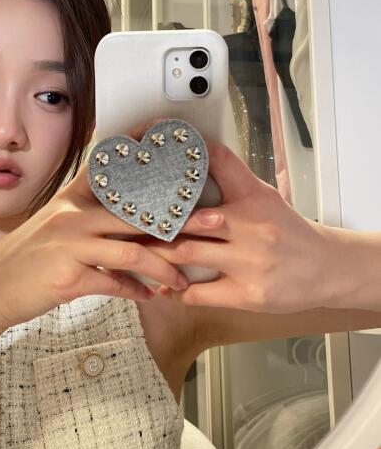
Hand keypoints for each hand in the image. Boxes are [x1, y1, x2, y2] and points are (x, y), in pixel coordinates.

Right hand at [0, 120, 188, 330]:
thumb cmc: (28, 258)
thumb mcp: (55, 226)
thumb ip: (88, 217)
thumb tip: (125, 219)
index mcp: (73, 201)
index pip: (112, 171)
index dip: (141, 153)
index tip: (170, 140)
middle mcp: (74, 217)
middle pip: (138, 213)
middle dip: (182, 219)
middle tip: (216, 221)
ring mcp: (70, 245)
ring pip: (131, 250)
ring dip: (163, 266)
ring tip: (183, 279)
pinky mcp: (68, 277)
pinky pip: (111, 282)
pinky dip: (133, 289)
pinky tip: (149, 296)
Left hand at [143, 141, 340, 313]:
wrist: (325, 267)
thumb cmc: (287, 230)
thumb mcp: (263, 195)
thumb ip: (231, 177)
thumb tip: (196, 154)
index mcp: (253, 197)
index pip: (219, 163)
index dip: (185, 158)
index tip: (153, 158)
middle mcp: (250, 227)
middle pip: (189, 218)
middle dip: (153, 219)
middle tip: (123, 217)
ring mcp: (248, 262)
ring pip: (187, 254)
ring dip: (155, 253)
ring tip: (131, 250)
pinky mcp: (247, 294)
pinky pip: (200, 294)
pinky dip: (175, 290)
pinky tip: (160, 286)